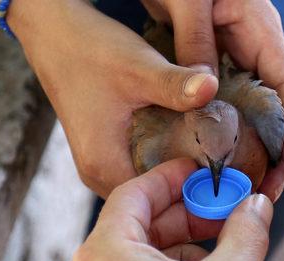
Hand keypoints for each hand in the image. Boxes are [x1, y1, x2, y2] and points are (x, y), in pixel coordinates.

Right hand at [8, 0, 218, 197]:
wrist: (57, 34)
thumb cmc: (92, 51)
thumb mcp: (140, 67)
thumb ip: (176, 84)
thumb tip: (211, 88)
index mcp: (104, 166)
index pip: (155, 203)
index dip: (192, 193)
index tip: (224, 178)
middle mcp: (98, 175)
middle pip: (151, 201)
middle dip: (189, 190)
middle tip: (225, 175)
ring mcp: (100, 167)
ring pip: (147, 187)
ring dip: (177, 179)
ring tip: (211, 165)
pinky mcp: (106, 155)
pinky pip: (141, 172)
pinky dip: (164, 165)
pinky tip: (189, 151)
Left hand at [139, 0, 283, 200]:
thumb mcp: (187, 1)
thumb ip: (196, 44)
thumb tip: (204, 94)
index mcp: (261, 30)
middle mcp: (255, 48)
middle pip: (276, 106)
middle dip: (277, 150)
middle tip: (268, 191)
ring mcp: (236, 58)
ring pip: (254, 110)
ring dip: (253, 149)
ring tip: (246, 186)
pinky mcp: (216, 65)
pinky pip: (229, 105)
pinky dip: (229, 133)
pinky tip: (221, 160)